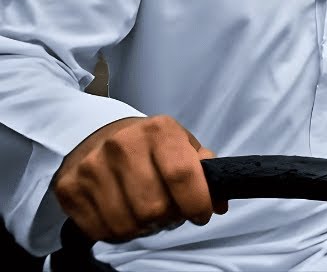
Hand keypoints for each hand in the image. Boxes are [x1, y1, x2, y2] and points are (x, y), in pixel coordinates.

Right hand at [53, 116, 227, 242]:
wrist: (96, 135)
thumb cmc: (149, 145)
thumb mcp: (181, 145)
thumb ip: (204, 170)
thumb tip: (219, 202)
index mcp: (158, 131)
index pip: (183, 175)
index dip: (197, 202)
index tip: (202, 214)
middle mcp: (122, 145)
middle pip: (155, 207)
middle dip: (169, 218)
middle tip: (169, 212)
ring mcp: (92, 167)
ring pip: (128, 224)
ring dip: (144, 228)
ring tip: (146, 213)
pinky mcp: (69, 188)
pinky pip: (101, 230)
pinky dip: (118, 232)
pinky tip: (123, 214)